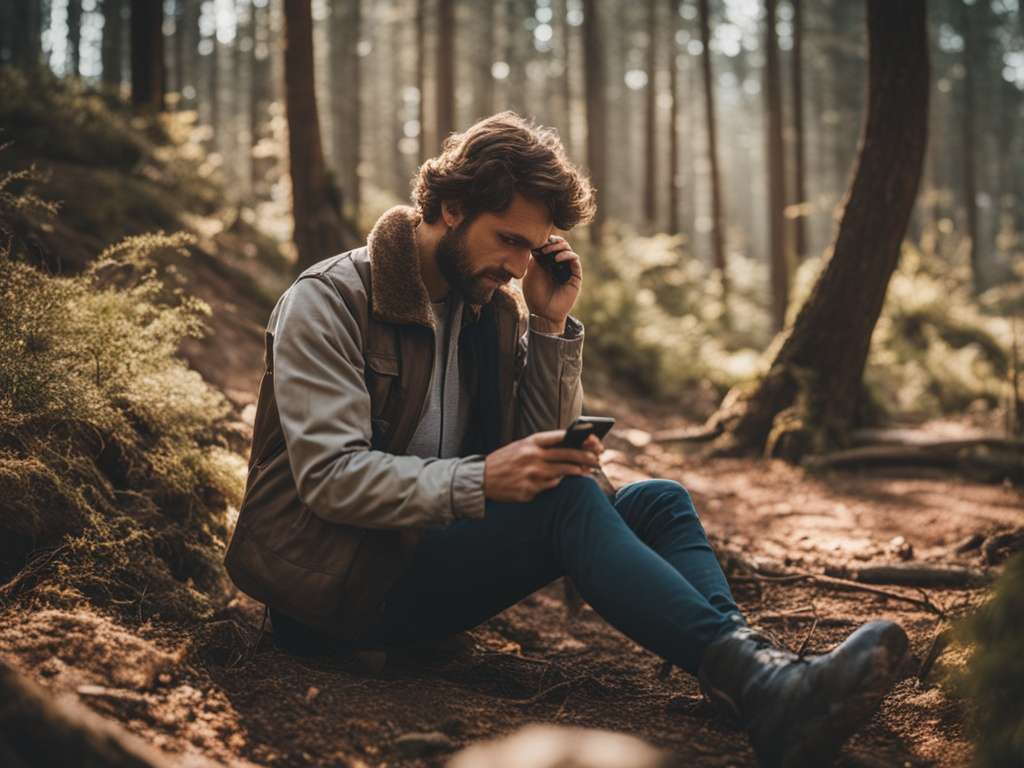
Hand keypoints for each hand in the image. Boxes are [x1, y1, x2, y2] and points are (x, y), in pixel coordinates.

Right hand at [484, 429, 602, 502]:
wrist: (481, 479)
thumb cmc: (505, 460)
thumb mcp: (521, 446)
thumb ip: (542, 447)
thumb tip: (569, 448)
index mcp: (530, 442)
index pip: (561, 437)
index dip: (580, 438)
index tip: (594, 440)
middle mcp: (532, 457)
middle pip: (566, 455)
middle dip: (585, 457)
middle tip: (597, 459)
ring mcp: (531, 474)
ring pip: (562, 473)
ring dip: (577, 472)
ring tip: (587, 472)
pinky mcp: (529, 490)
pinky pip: (550, 486)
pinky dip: (556, 482)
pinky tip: (560, 480)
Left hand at [522, 235, 581, 330]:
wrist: (543, 312)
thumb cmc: (535, 294)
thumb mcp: (532, 272)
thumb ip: (537, 257)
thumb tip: (540, 241)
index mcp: (547, 263)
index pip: (550, 245)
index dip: (546, 241)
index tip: (537, 243)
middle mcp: (558, 265)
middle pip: (561, 245)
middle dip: (553, 242)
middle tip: (544, 247)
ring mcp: (567, 269)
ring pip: (569, 250)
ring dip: (559, 246)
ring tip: (549, 251)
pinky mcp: (575, 276)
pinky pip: (575, 260)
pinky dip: (567, 255)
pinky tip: (557, 259)